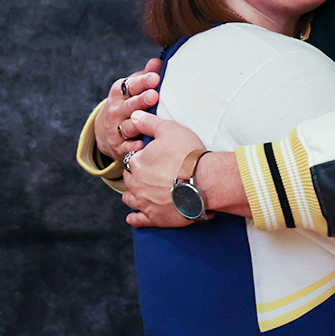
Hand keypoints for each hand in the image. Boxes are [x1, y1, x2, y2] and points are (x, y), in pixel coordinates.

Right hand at [94, 57, 162, 159]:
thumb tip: (158, 62)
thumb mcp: (131, 89)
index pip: (131, 86)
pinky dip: (133, 146)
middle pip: (130, 105)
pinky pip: (126, 147)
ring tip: (149, 120)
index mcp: (119, 93)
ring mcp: (116, 129)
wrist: (104, 131)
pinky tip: (141, 145)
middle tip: (153, 95)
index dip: (143, 81)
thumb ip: (145, 76)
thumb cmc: (125, 104)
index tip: (155, 78)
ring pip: (128, 126)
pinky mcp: (118, 146)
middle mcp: (116, 110)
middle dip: (141, 100)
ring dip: (138, 123)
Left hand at [120, 112, 206, 228]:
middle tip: (148, 174)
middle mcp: (136, 183)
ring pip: (130, 198)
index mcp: (136, 162)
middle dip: (136, 175)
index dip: (141, 157)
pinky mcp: (154, 217)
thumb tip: (134, 115)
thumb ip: (148, 122)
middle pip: (130, 179)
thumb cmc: (188, 154)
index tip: (151, 158)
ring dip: (132, 194)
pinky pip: (138, 220)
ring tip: (139, 192)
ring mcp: (144, 202)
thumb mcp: (169, 129)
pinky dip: (134, 218)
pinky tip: (133, 217)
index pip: (132, 159)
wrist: (204, 181)